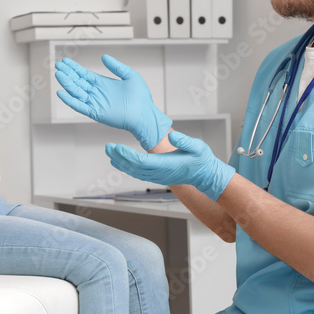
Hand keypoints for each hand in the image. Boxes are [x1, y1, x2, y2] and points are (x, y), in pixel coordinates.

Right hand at [55, 54, 171, 149]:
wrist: (145, 115)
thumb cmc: (142, 98)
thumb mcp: (130, 75)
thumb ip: (116, 66)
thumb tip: (104, 57)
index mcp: (103, 84)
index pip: (84, 75)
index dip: (74, 68)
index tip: (65, 61)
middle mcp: (97, 93)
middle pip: (78, 82)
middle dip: (68, 74)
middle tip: (58, 66)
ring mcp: (95, 103)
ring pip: (76, 92)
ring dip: (67, 84)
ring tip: (59, 75)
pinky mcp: (96, 112)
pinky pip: (79, 106)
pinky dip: (70, 100)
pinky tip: (62, 93)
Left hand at [105, 130, 234, 200]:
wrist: (205, 175)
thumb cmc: (202, 160)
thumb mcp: (198, 147)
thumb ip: (185, 141)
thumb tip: (171, 136)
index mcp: (167, 165)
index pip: (141, 162)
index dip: (127, 155)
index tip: (117, 147)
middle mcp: (159, 173)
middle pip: (134, 168)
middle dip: (119, 158)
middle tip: (108, 147)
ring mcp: (157, 176)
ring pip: (134, 172)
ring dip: (120, 163)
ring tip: (110, 152)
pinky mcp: (157, 176)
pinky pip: (138, 174)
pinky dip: (127, 167)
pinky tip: (121, 160)